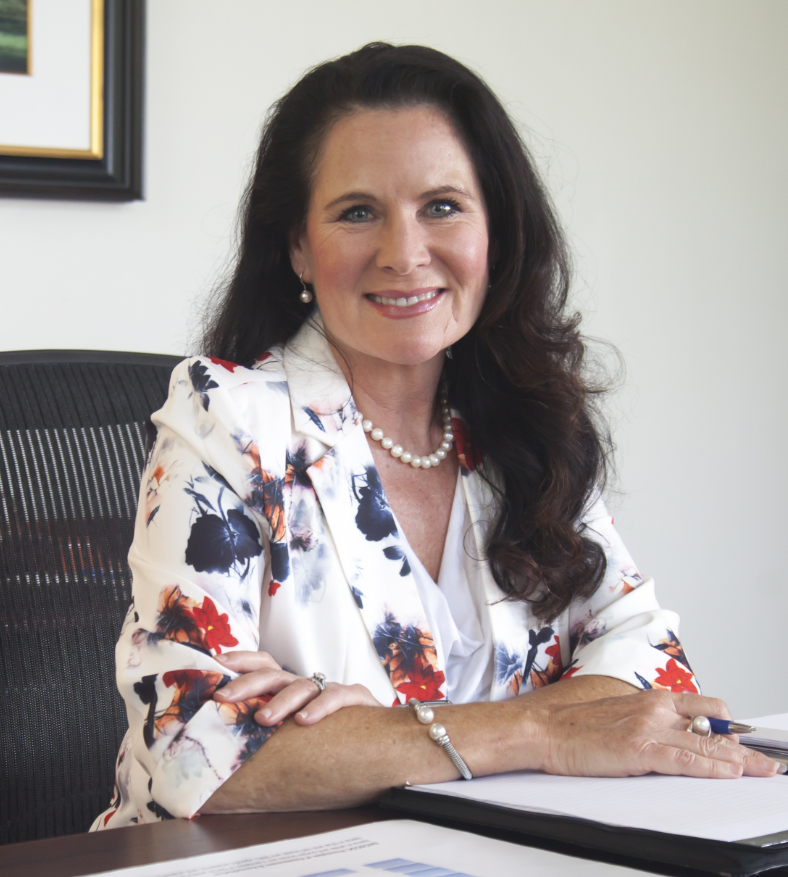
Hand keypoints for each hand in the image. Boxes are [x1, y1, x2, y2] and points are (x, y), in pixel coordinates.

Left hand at [213, 650, 382, 725]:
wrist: (380, 736)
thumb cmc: (328, 735)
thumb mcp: (293, 729)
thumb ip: (267, 731)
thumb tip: (219, 753)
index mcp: (288, 686)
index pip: (262, 663)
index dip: (240, 660)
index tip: (216, 664)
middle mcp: (306, 684)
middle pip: (273, 673)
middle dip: (246, 683)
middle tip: (223, 697)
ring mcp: (329, 689)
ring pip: (302, 686)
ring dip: (280, 700)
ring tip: (263, 718)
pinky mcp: (355, 698)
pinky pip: (336, 696)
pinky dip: (320, 707)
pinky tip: (304, 721)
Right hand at [541, 690, 780, 778]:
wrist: (544, 728)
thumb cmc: (575, 726)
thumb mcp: (618, 716)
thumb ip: (648, 723)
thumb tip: (672, 738)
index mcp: (650, 699)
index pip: (704, 708)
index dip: (731, 725)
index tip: (749, 738)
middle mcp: (654, 708)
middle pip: (713, 728)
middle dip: (745, 748)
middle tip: (769, 763)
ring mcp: (648, 727)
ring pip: (705, 745)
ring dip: (739, 761)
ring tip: (763, 771)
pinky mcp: (638, 748)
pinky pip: (684, 760)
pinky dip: (711, 767)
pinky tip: (729, 773)